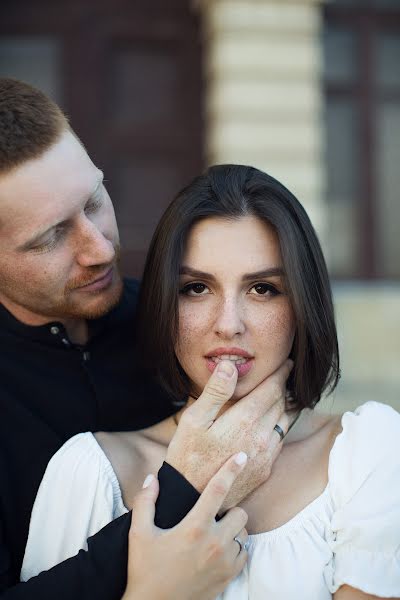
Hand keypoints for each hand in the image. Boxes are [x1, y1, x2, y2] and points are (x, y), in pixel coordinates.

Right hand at [122, 453, 248, 599]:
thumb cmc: (144, 570)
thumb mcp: (139, 534)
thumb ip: (145, 502)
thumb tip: (152, 478)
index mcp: (194, 528)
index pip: (218, 490)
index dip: (231, 469)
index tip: (242, 456)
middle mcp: (214, 543)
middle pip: (240, 513)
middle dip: (229, 511)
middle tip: (213, 517)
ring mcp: (224, 562)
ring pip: (243, 534)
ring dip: (232, 531)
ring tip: (213, 535)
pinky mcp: (229, 577)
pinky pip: (243, 554)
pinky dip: (235, 549)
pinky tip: (217, 551)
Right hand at [166, 358, 292, 508]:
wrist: (191, 499)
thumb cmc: (187, 456)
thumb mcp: (194, 420)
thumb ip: (215, 392)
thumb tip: (230, 365)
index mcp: (245, 420)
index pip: (273, 389)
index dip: (282, 374)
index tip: (287, 363)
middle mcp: (262, 437)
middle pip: (281, 404)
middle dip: (282, 387)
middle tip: (283, 375)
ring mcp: (266, 456)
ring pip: (284, 423)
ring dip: (284, 407)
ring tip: (279, 396)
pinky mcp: (265, 471)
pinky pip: (280, 442)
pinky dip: (280, 427)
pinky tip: (271, 424)